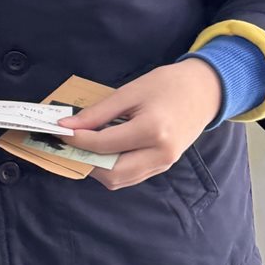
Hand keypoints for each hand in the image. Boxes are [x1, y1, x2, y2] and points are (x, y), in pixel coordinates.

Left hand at [60, 60, 221, 189]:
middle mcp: (160, 154)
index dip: (77, 139)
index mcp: (152, 131)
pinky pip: (132, 175)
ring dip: (97, 167)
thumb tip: (68, 125)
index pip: (104, 144)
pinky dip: (112, 167)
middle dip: (85, 161)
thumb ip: (98, 112)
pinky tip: (102, 150)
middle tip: (67, 144)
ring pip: (121, 179)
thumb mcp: (130, 92)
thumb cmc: (167, 85)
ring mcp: (164, 163)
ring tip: (82, 147)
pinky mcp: (164, 165)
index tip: (59, 130)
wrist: (205, 91)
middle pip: (112, 173)